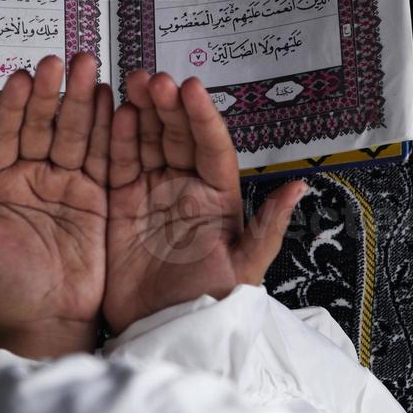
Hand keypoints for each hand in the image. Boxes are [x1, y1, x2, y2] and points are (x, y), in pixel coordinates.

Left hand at [0, 54, 111, 358]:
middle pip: (42, 125)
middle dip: (52, 92)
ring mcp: (66, 183)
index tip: (22, 79)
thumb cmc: (2, 288)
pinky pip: (103, 158)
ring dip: (83, 101)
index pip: (4, 134)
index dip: (13, 106)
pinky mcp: (97, 196)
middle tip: (62, 62)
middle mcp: (32, 176)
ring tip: (91, 69)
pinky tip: (115, 103)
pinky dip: (110, 131)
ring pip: (74, 133)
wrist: (48, 319)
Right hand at [103, 70, 306, 335]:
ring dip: (140, 112)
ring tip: (132, 84)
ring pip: (146, 143)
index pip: (212, 148)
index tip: (191, 89)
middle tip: (154, 80)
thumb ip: (268, 228)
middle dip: (166, 106)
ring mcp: (150, 195)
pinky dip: (114, 141)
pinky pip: (117, 166)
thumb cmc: (208, 303)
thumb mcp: (244, 269)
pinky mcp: (120, 205)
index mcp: (218, 199)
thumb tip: (300, 188)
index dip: (202, 117)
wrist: (162, 331)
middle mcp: (184, 190)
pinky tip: (112, 115)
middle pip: (176, 137)